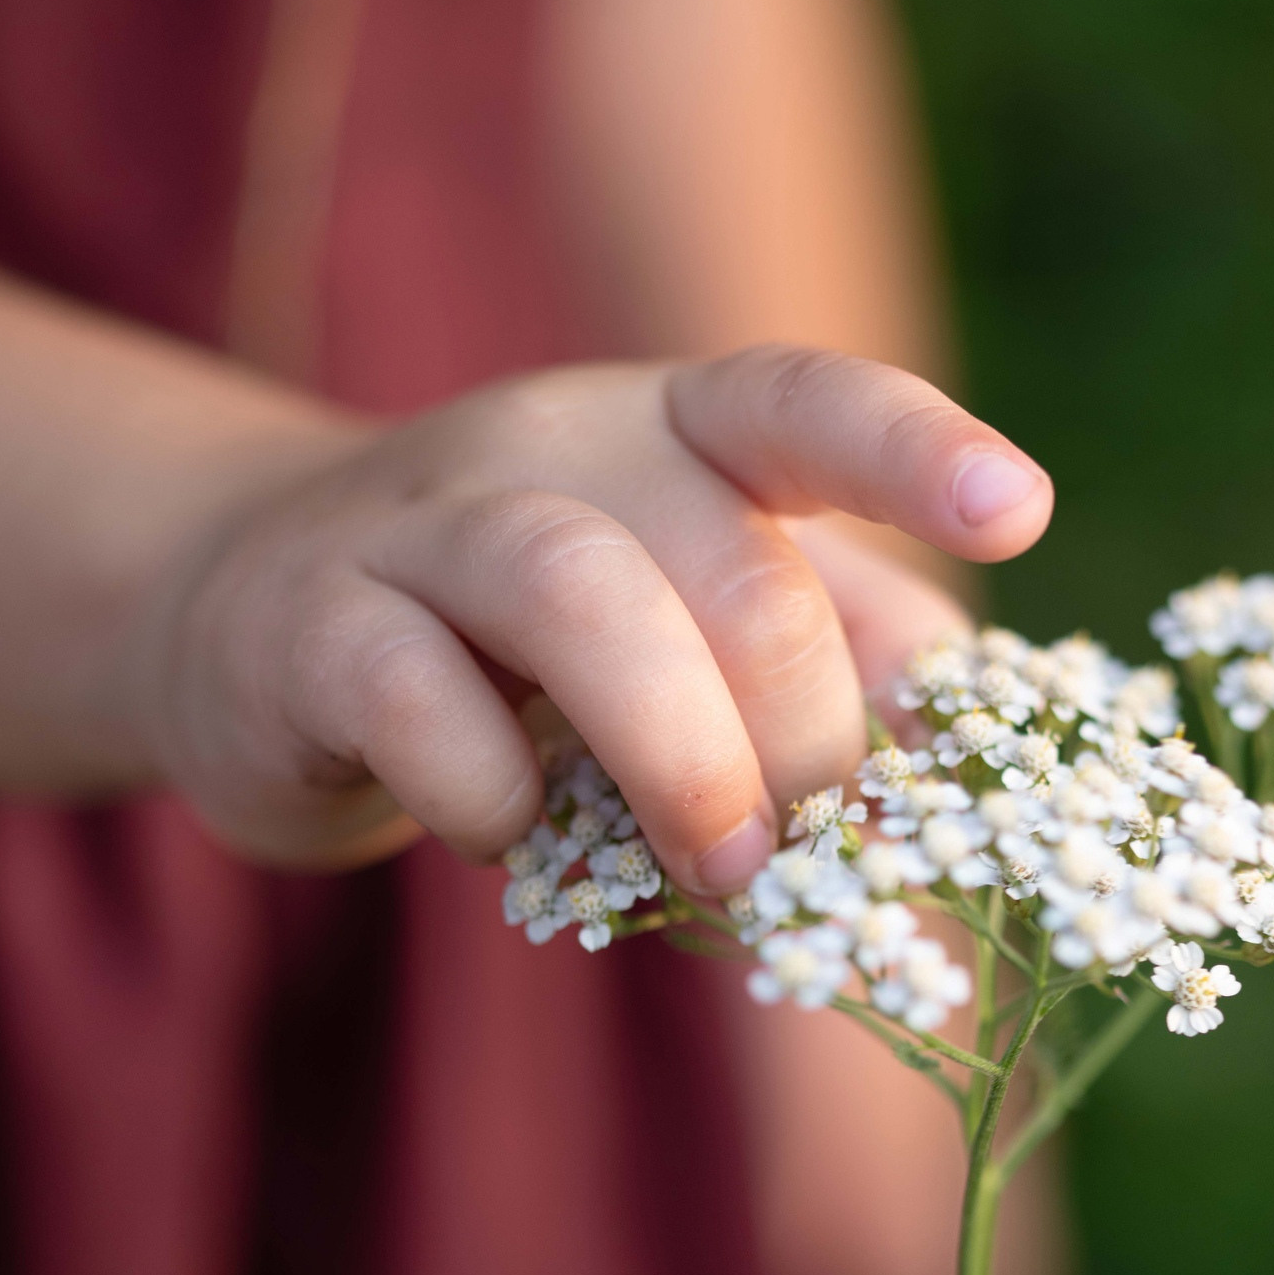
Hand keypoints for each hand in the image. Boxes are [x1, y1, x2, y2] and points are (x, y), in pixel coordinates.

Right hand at [126, 346, 1049, 886]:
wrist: (257, 623)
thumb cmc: (537, 647)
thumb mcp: (697, 622)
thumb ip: (840, 662)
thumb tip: (969, 781)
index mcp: (684, 432)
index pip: (810, 401)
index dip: (915, 451)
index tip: (1016, 512)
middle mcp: (559, 442)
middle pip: (731, 561)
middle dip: (804, 736)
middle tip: (809, 859)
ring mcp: (419, 520)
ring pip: (575, 589)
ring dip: (680, 758)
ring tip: (719, 873)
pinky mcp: (308, 624)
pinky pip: (411, 696)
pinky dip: (487, 794)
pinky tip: (507, 837)